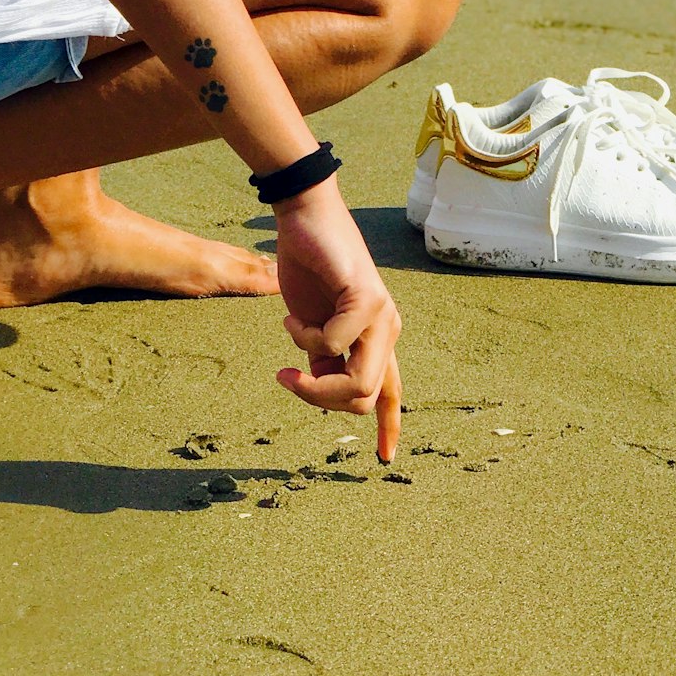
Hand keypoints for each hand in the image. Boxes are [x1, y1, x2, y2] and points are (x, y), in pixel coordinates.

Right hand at [273, 178, 402, 461]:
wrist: (306, 217)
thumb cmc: (308, 268)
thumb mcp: (313, 325)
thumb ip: (324, 358)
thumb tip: (321, 390)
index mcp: (377, 337)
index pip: (388, 390)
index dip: (387, 425)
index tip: (385, 458)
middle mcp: (387, 329)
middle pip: (362, 398)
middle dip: (319, 400)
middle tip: (287, 379)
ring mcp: (382, 314)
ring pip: (354, 383)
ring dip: (311, 379)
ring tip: (289, 347)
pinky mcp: (367, 299)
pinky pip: (332, 344)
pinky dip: (303, 338)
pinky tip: (292, 316)